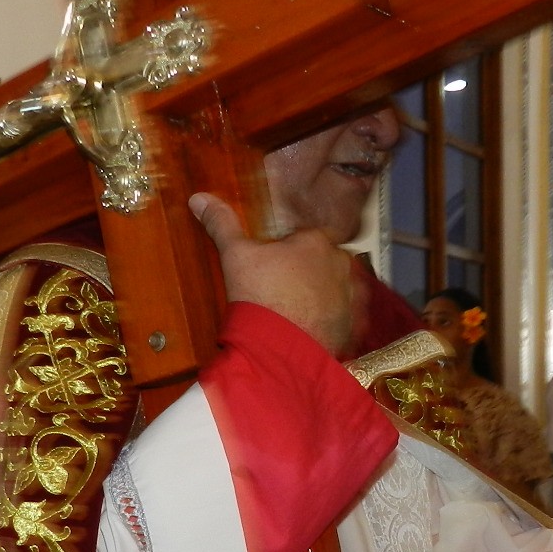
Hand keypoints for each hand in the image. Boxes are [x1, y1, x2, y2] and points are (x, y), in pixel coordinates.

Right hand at [191, 192, 356, 356]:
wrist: (279, 353)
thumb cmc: (259, 297)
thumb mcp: (235, 256)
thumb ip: (222, 224)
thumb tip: (200, 198)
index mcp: (316, 241)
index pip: (301, 239)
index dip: (283, 254)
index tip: (269, 272)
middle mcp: (341, 265)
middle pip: (320, 263)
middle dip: (304, 275)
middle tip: (279, 294)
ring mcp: (351, 297)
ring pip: (333, 290)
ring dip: (318, 298)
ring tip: (292, 315)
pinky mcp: (352, 326)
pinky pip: (341, 318)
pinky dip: (327, 322)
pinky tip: (306, 330)